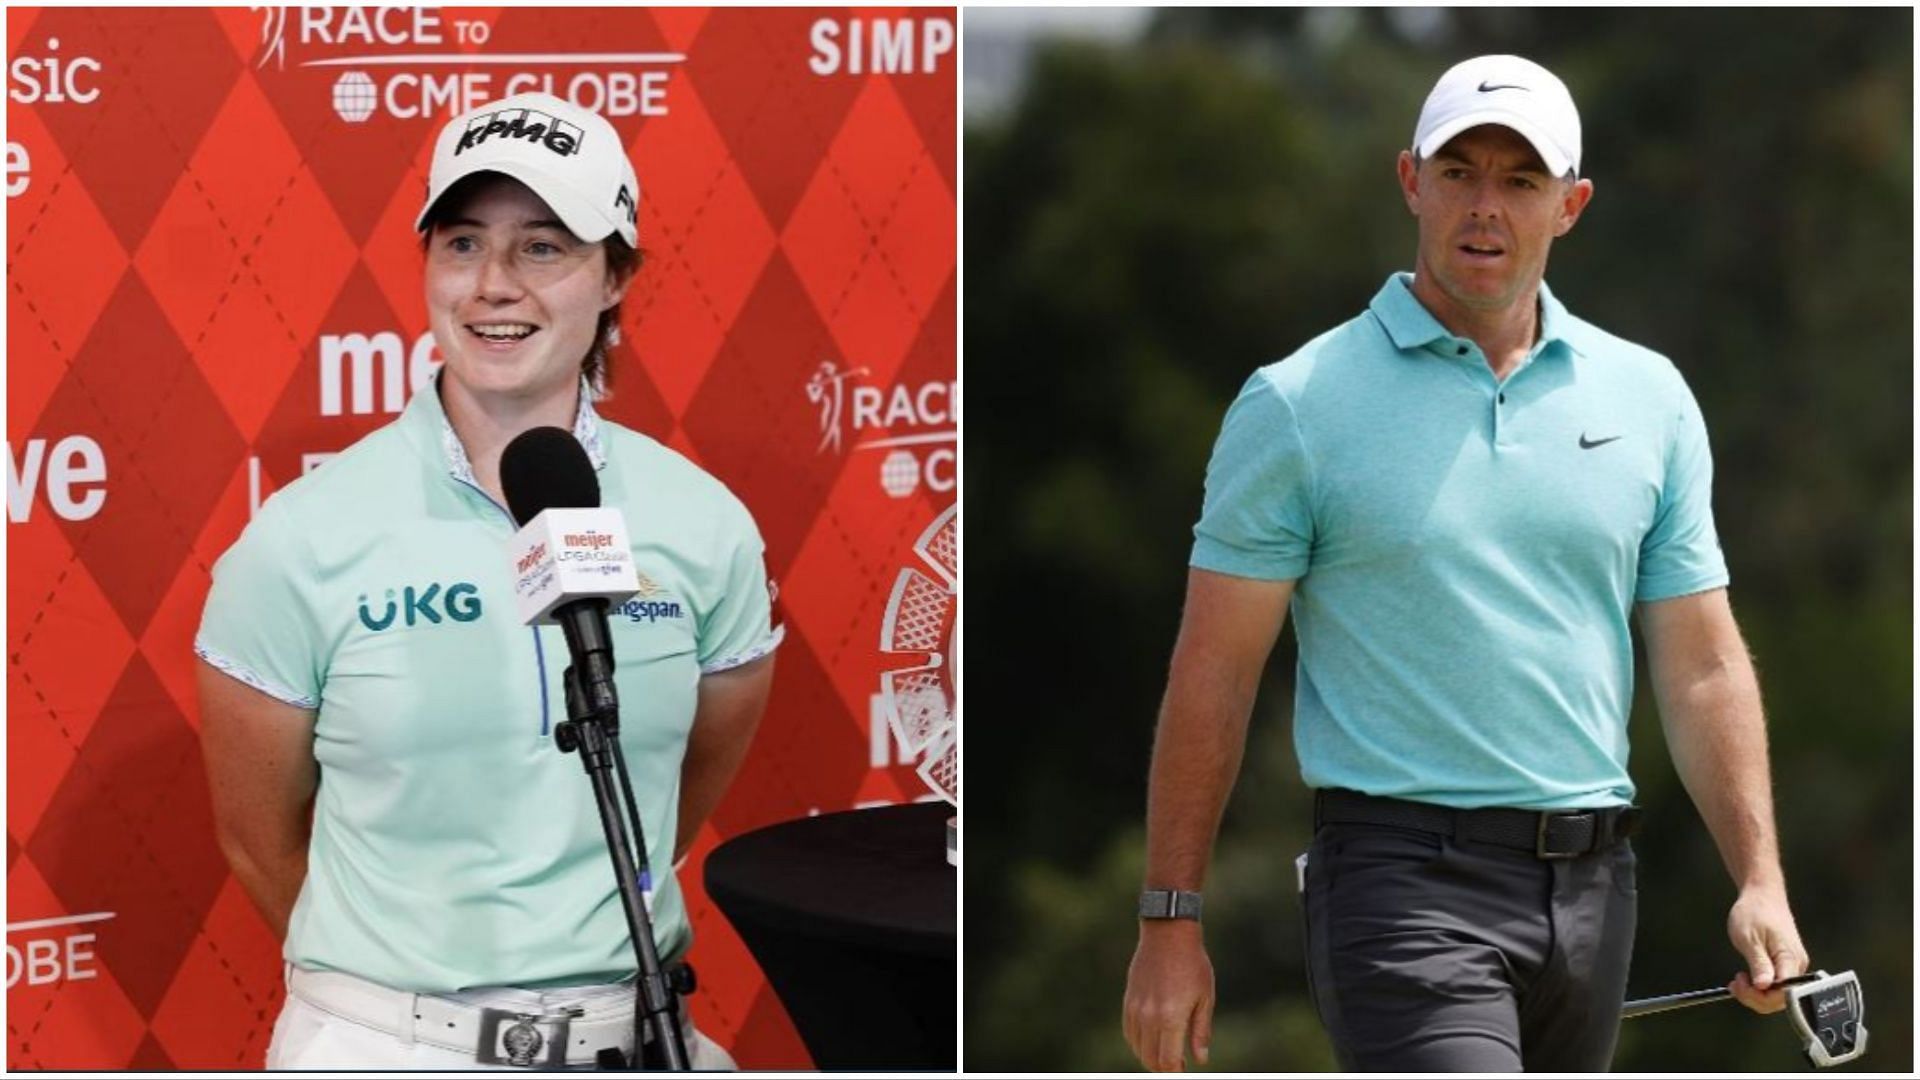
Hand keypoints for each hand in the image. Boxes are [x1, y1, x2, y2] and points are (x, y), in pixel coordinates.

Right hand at [1123, 921, 1213, 1070]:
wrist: (1167, 934)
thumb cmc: (1192, 964)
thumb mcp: (1205, 997)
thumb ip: (1200, 1031)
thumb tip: (1200, 1059)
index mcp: (1171, 1017)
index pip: (1167, 1061)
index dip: (1175, 1072)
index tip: (1184, 1069)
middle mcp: (1149, 1016)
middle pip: (1150, 1058)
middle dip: (1163, 1068)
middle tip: (1177, 1065)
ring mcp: (1136, 1009)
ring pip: (1137, 1048)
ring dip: (1150, 1056)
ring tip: (1166, 1052)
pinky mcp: (1129, 1000)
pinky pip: (1129, 1032)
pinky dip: (1138, 1042)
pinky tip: (1151, 1039)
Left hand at [1725, 884, 1808, 1013]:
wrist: (1763, 895)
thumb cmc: (1755, 911)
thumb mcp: (1749, 938)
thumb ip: (1758, 964)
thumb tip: (1763, 986)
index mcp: (1790, 960)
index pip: (1784, 994)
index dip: (1762, 997)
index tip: (1742, 987)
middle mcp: (1797, 966)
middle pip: (1782, 998)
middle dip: (1756, 997)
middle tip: (1735, 984)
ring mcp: (1793, 966)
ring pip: (1778, 994)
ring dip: (1756, 993)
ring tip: (1739, 980)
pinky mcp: (1787, 964)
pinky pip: (1777, 985)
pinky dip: (1760, 986)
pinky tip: (1747, 979)